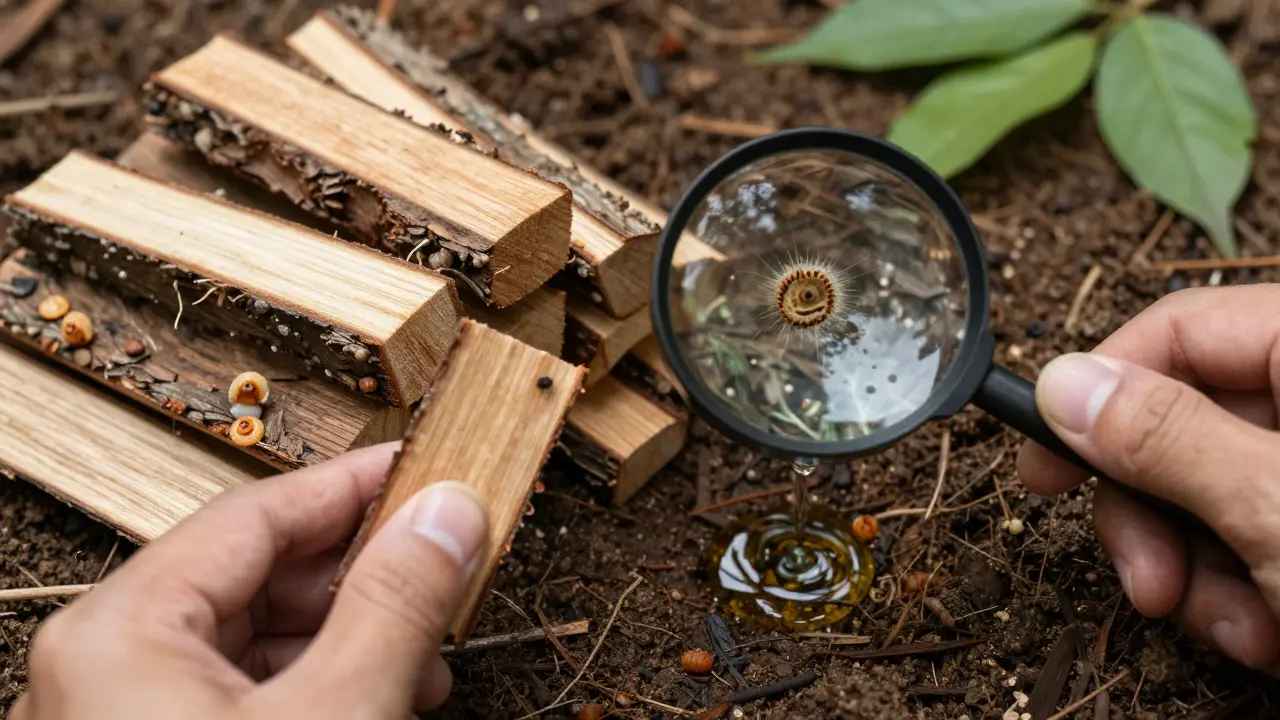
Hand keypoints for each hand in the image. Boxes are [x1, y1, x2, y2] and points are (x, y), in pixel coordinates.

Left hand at [9, 442, 489, 718]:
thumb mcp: (337, 715)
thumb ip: (396, 606)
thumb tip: (447, 513)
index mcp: (119, 634)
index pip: (258, 513)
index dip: (356, 486)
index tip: (426, 469)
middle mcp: (105, 668)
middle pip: (256, 572)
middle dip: (363, 571)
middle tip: (442, 556)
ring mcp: (125, 716)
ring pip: (255, 637)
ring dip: (351, 635)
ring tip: (427, 647)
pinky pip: (243, 692)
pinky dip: (319, 685)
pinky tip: (382, 694)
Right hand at [1018, 284, 1279, 674]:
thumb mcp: (1274, 504)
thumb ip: (1166, 438)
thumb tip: (1061, 384)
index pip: (1179, 329)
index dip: (1101, 391)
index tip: (1043, 462)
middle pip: (1180, 424)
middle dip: (1151, 518)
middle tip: (1148, 582)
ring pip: (1205, 495)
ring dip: (1196, 575)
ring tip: (1239, 630)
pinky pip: (1247, 541)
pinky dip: (1244, 599)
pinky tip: (1273, 638)